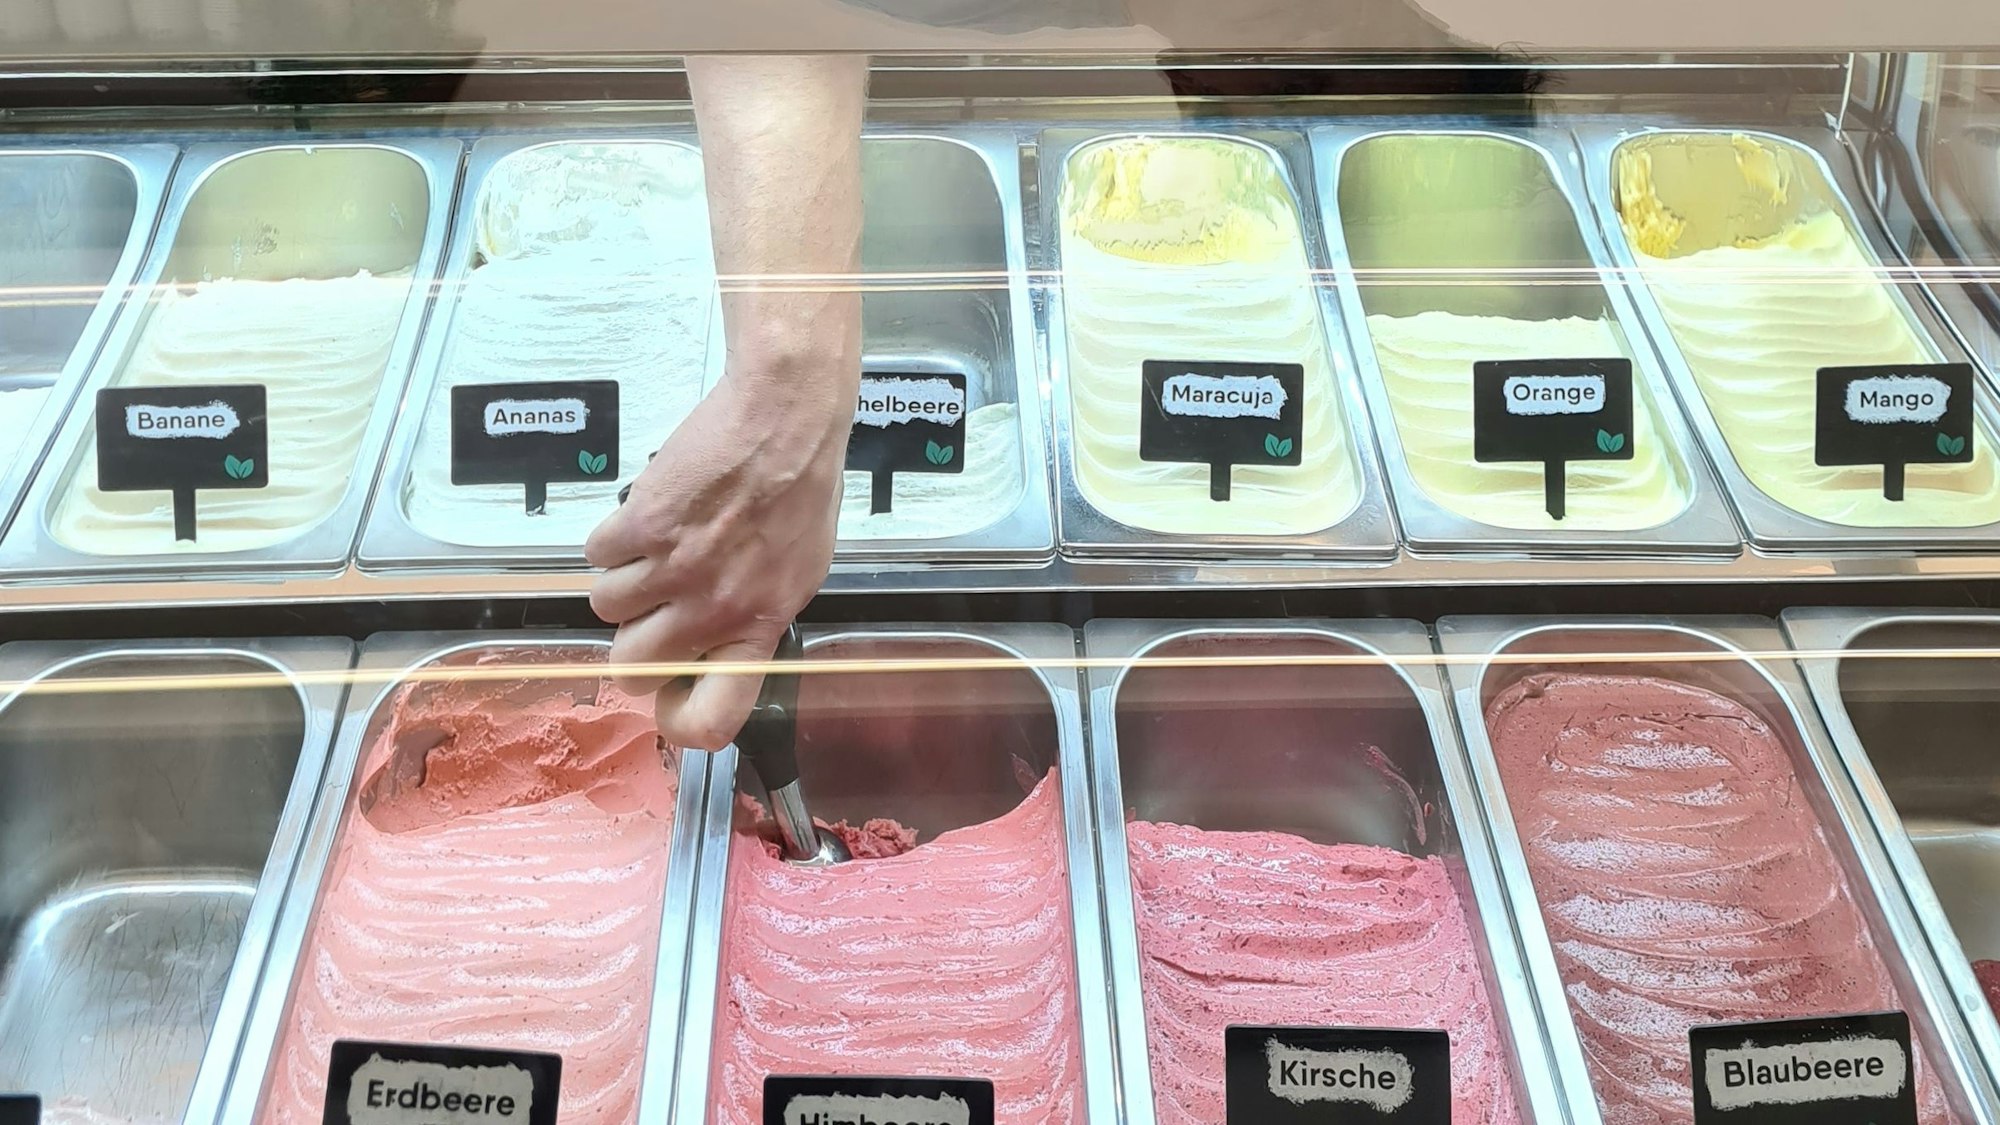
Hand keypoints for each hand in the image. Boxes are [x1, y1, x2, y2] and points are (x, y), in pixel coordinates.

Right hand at [585, 368, 849, 748]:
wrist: (785, 419)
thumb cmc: (801, 490)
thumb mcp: (798, 573)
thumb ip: (754, 618)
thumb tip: (715, 649)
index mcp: (759, 629)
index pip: (712, 720)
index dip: (677, 722)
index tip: (669, 695)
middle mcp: (713, 611)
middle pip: (631, 666)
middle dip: (634, 639)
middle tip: (653, 606)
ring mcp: (673, 569)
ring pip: (605, 608)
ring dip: (621, 582)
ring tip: (655, 549)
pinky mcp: (641, 526)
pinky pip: (596, 555)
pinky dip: (612, 538)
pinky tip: (648, 517)